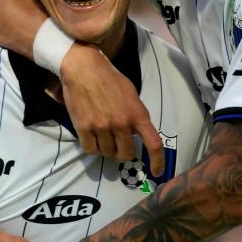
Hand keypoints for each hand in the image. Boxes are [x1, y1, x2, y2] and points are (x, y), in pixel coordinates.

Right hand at [60, 44, 163, 169]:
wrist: (83, 68)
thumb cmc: (109, 78)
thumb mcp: (131, 94)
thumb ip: (136, 114)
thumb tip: (136, 133)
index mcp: (137, 114)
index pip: (153, 144)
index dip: (157, 162)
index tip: (156, 172)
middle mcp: (121, 123)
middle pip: (126, 154)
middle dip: (122, 152)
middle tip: (117, 143)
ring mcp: (102, 126)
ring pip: (107, 153)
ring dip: (105, 148)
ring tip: (101, 134)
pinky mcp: (84, 128)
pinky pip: (90, 150)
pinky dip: (91, 146)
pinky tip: (91, 136)